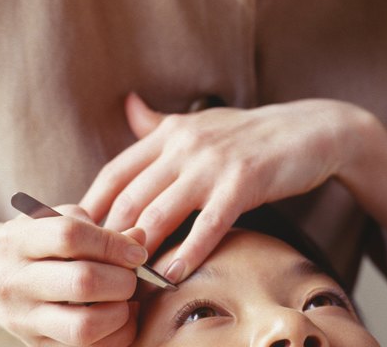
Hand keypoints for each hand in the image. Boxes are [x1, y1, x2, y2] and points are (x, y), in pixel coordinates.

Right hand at [0, 205, 147, 345]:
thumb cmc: (34, 243)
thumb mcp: (54, 221)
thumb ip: (97, 229)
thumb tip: (140, 240)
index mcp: (17, 242)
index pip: (70, 236)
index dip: (113, 243)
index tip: (135, 251)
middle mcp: (15, 283)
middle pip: (82, 282)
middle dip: (122, 279)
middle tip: (131, 276)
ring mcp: (23, 320)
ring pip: (85, 327)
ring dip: (120, 313)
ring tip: (125, 300)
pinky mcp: (36, 346)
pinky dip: (117, 336)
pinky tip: (120, 317)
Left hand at [80, 93, 373, 282]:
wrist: (310, 130)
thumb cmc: (251, 134)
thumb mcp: (201, 121)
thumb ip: (159, 122)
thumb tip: (127, 105)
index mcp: (170, 132)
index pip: (115, 173)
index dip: (91, 207)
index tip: (77, 238)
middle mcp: (184, 144)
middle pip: (130, 197)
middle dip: (109, 238)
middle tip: (97, 270)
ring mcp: (213, 163)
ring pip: (160, 212)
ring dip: (140, 250)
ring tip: (125, 280)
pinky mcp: (243, 182)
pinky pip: (207, 225)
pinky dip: (186, 252)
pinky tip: (173, 275)